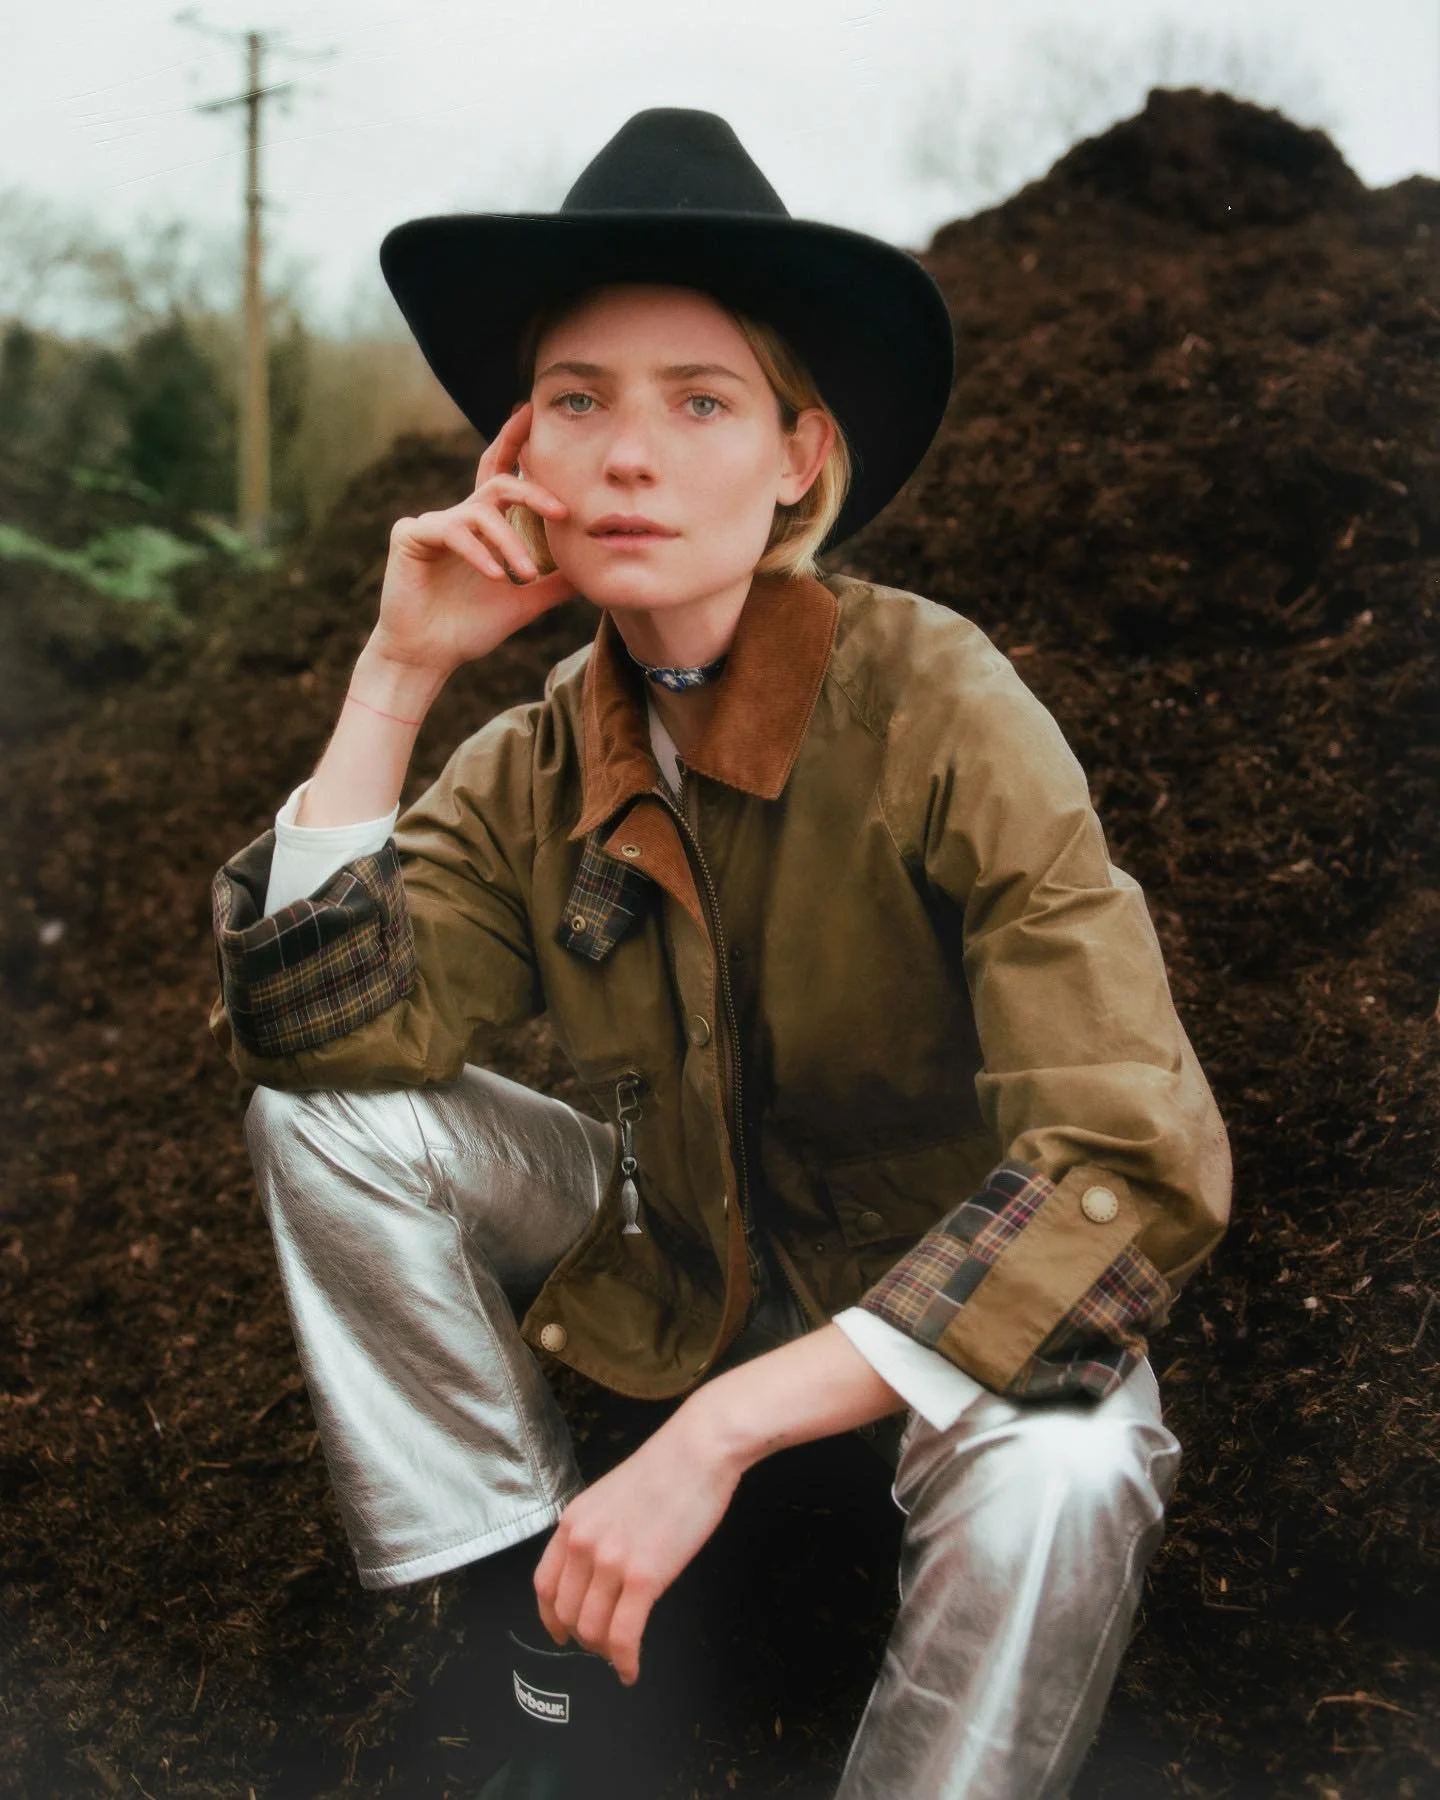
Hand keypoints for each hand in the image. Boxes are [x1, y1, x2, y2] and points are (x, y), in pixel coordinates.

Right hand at [370, 402, 577, 679]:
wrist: (428, 656)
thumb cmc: (470, 627)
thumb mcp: (525, 602)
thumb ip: (555, 582)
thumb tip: (594, 568)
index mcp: (482, 526)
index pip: (501, 474)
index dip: (514, 442)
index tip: (531, 412)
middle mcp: (458, 517)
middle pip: (498, 484)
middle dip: (532, 491)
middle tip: (561, 512)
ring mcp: (432, 524)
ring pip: (481, 513)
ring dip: (509, 543)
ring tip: (526, 574)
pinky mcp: (411, 536)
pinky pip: (451, 531)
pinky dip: (478, 552)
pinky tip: (496, 576)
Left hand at [532, 1408, 743, 1685]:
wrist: (698, 1450)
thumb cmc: (666, 1468)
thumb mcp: (611, 1496)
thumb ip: (596, 1531)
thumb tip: (597, 1571)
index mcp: (573, 1522)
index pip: (545, 1585)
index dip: (551, 1617)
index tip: (559, 1633)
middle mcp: (583, 1543)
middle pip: (567, 1613)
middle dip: (582, 1638)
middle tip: (602, 1646)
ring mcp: (611, 1562)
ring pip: (592, 1630)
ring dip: (605, 1652)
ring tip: (620, 1656)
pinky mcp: (643, 1578)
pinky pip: (623, 1636)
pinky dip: (625, 1661)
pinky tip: (631, 1669)